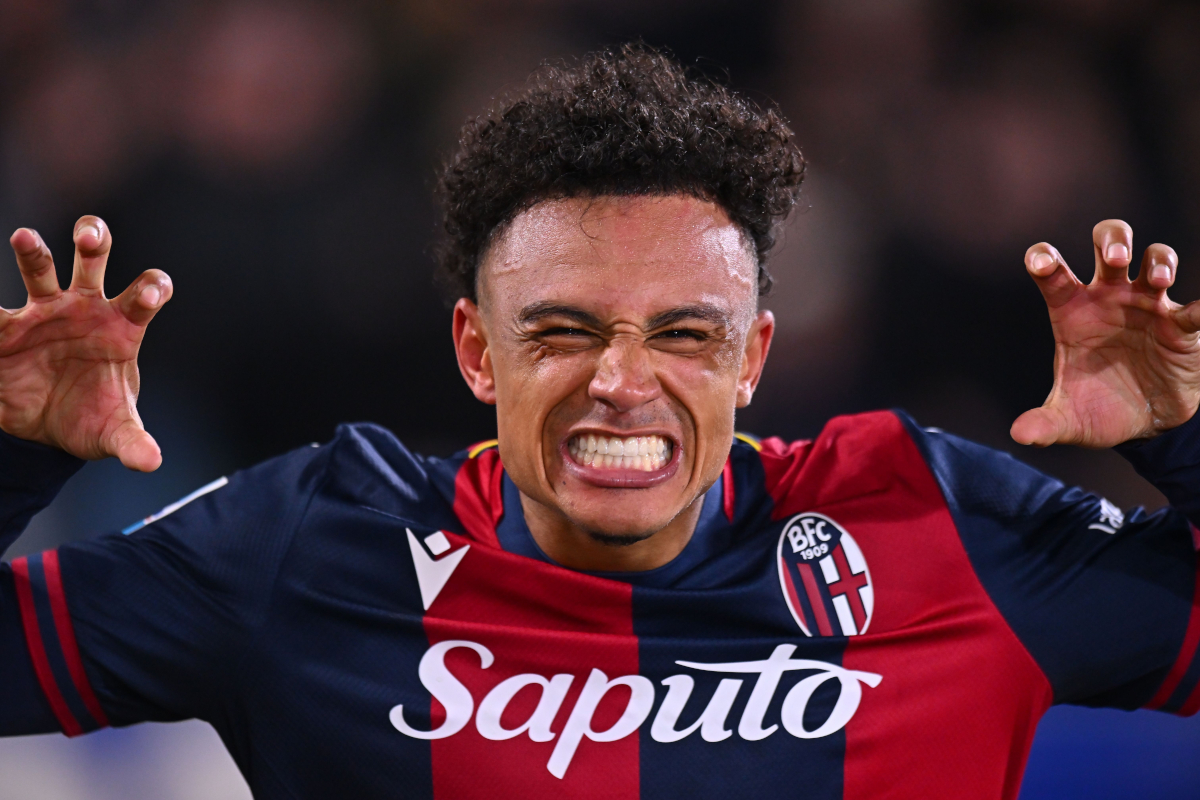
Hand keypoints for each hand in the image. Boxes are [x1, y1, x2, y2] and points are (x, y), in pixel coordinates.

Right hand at [1, 217, 171, 470]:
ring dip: (34, 251)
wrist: (47, 428)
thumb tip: (151, 461)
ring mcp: (43, 312)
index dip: (150, 288)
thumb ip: (133, 443)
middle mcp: (84, 308)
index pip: (145, 296)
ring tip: (25, 237)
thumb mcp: (114, 434)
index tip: (148, 294)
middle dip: (94, 239)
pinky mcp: (5, 329)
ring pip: (41, 270)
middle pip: (93, 261)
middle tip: (89, 235)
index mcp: (122, 328)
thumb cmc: (93, 418)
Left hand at [1011, 219, 1199, 447]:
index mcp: (1071, 311)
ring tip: (1157, 280)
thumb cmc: (1099, 408)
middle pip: (1108, 243)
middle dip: (1113, 242)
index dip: (1043, 258)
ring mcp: (1147, 306)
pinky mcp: (1182, 326)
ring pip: (1156, 258)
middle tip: (1116, 261)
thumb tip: (1021, 435)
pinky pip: (1197, 309)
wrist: (1145, 426)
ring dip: (1159, 261)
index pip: (1052, 273)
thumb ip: (1045, 425)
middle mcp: (1108, 298)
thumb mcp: (1069, 421)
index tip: (1042, 263)